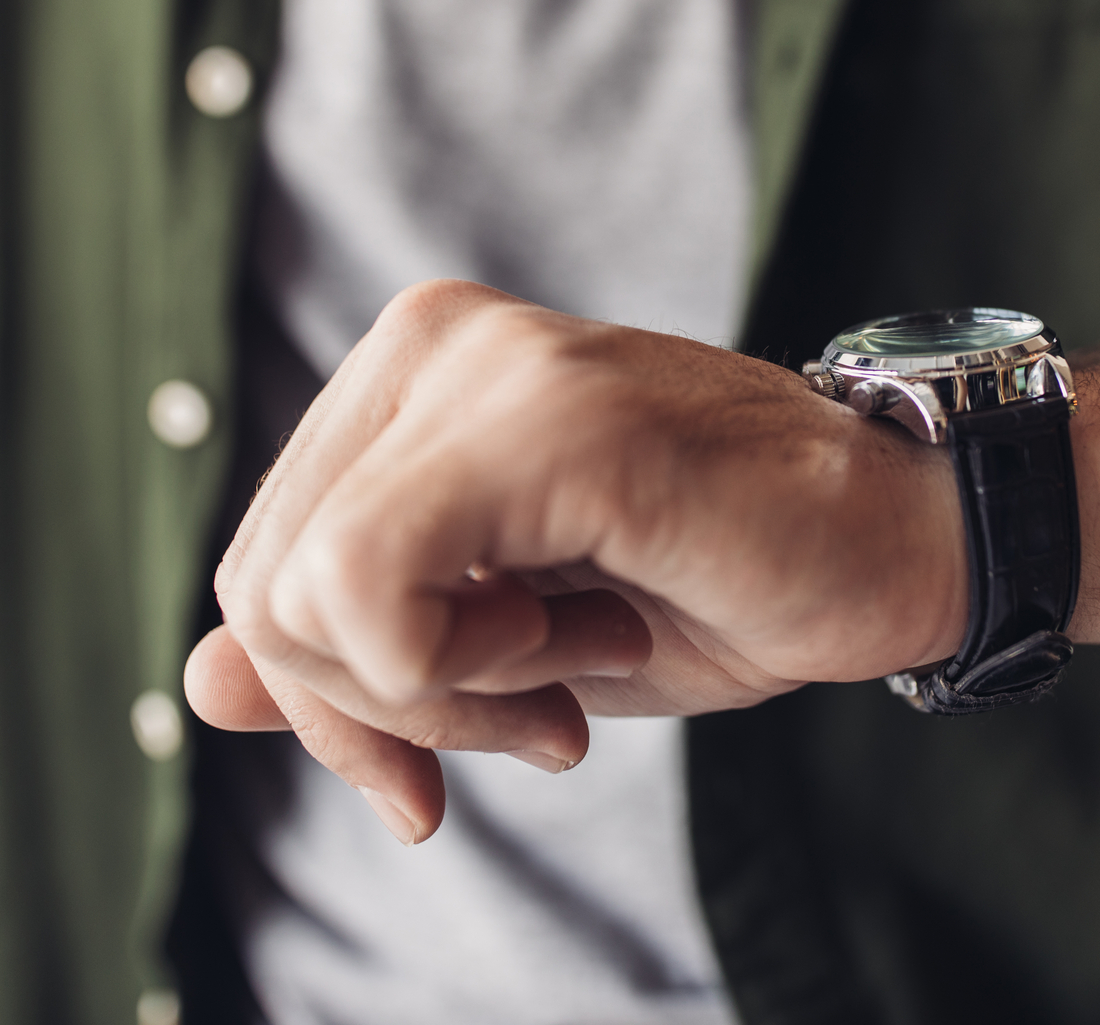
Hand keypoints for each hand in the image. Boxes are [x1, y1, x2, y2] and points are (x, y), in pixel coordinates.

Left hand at [184, 279, 965, 841]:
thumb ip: (349, 652)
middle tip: (528, 716)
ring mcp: (486, 362)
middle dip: (373, 710)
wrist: (901, 541)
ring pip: (305, 593)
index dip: (330, 702)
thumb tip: (198, 684)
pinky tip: (586, 638)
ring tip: (574, 657)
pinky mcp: (549, 418)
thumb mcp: (501, 644)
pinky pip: (379, 587)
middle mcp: (431, 337)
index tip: (435, 763)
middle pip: (263, 584)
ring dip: (442, 690)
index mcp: (410, 371)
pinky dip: (464, 670)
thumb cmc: (714, 583)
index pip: (260, 563)